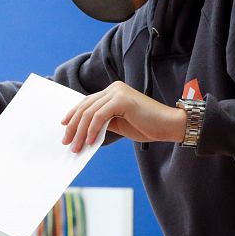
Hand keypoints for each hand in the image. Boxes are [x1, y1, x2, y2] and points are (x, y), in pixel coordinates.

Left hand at [62, 81, 186, 151]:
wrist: (170, 126)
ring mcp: (117, 92)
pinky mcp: (122, 99)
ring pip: (89, 112)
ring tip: (76, 146)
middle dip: (73, 126)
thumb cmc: (146, 126)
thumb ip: (101, 122)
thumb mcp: (117, 124)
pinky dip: (92, 129)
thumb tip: (81, 131)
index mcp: (112, 92)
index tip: (64, 127)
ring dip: (80, 132)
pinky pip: (99, 116)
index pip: (86, 103)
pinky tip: (90, 141)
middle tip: (67, 142)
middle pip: (85, 107)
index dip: (73, 115)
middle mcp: (113, 88)